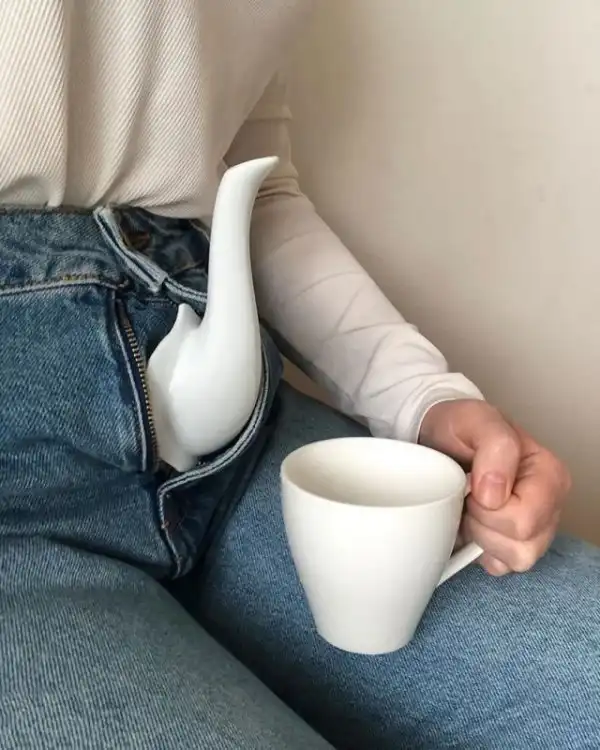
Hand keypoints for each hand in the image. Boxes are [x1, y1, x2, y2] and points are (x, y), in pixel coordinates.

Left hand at [419, 399, 570, 575]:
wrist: (439, 438)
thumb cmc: (461, 429)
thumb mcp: (475, 419)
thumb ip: (495, 445)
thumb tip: (496, 492)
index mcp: (550, 476)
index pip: (524, 520)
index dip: (487, 507)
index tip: (472, 483)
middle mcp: (549, 506)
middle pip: (522, 547)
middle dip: (482, 523)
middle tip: (468, 496)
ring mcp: (534, 530)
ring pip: (512, 562)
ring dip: (480, 536)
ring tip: (470, 508)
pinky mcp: (512, 546)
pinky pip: (498, 567)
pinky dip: (477, 549)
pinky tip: (471, 523)